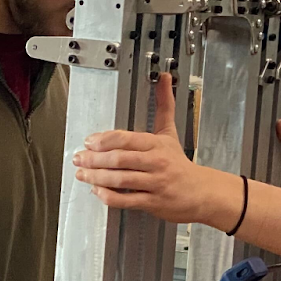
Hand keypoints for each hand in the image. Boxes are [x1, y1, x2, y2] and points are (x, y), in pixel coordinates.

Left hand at [73, 74, 241, 227]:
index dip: (104, 140)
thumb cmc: (180, 164)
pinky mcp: (153, 202)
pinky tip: (98, 192)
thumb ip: (163, 105)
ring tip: (83, 174)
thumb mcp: (169, 132)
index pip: (126, 139)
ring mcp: (154, 183)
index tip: (89, 142)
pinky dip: (109, 196)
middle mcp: (156, 162)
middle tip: (79, 159)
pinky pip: (126, 200)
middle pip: (120, 159)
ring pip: (121, 179)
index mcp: (156, 144)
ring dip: (97, 177)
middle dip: (94, 159)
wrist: (201, 192)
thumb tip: (164, 78)